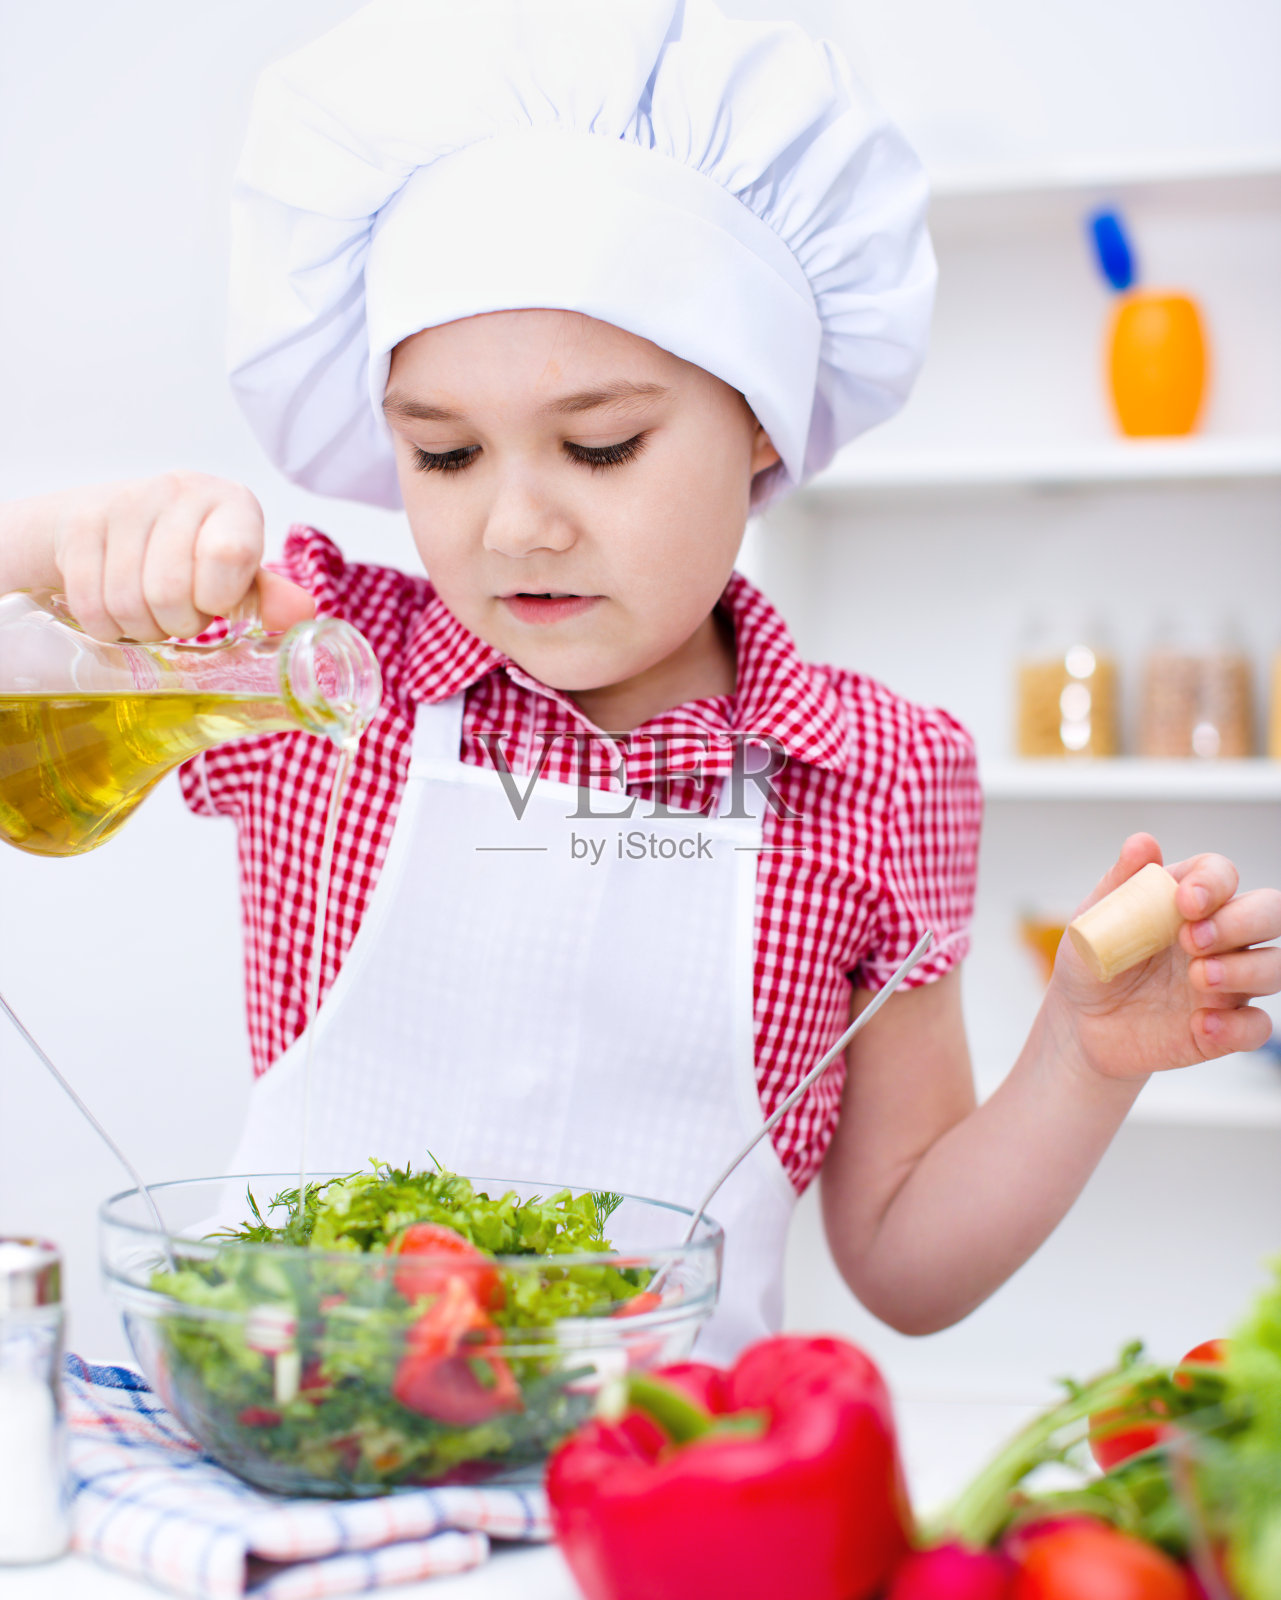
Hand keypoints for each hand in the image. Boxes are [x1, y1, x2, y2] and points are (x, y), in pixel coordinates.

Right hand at [2, 472, 313, 639]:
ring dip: (141, 627)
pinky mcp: (79, 524)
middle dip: (176, 623)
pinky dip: (106, 625)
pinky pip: (92, 604)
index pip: (231, 555)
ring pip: (128, 603)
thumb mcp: (234, 574)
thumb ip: (267, 596)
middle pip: (171, 593)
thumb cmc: (186, 554)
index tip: (213, 603)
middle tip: (179, 613)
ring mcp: (124, 502)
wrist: (105, 523)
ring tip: (150, 610)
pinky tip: (117, 609)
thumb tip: (302, 614)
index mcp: (232, 503)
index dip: (217, 599)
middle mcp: (180, 490)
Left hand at [1050, 833, 1280, 1080]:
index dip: (1213, 883)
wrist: (1080, 1021)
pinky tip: (1200, 1025)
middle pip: (1269, 912)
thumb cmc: (1095, 960)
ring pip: (1274, 966)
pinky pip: (1257, 1026)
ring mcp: (1228, 983)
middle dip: (1241, 921)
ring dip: (1244, 970)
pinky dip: (1236, 1027)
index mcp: (1187, 901)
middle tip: (1192, 940)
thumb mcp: (1094, 922)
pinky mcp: (1225, 1028)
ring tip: (1198, 977)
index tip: (1185, 902)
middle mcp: (1220, 937)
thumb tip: (1142, 843)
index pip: (1222, 874)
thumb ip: (1120, 884)